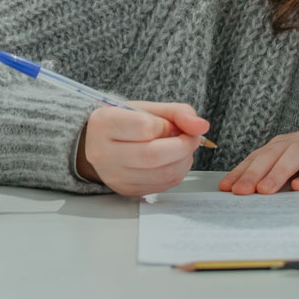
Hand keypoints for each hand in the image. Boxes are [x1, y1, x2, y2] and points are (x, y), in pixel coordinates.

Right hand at [76, 101, 211, 195]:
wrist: (97, 143)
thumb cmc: (123, 122)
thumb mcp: (145, 108)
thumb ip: (176, 112)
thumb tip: (201, 126)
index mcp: (103, 123)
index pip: (144, 127)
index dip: (167, 126)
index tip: (172, 124)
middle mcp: (103, 153)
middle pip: (153, 155)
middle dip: (182, 146)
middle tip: (190, 138)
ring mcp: (114, 176)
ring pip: (161, 173)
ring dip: (183, 160)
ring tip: (182, 148)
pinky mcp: (126, 190)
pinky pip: (162, 185)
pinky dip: (177, 172)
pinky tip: (173, 161)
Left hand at [218, 120, 298, 194]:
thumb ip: (284, 171)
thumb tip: (256, 192)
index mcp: (289, 143)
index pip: (259, 156)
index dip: (241, 170)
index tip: (225, 188)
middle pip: (273, 154)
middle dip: (253, 172)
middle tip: (238, 192)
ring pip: (296, 155)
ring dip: (278, 172)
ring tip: (264, 190)